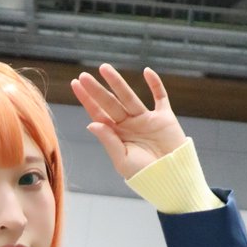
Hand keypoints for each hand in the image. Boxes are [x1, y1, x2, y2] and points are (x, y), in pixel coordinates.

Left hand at [70, 64, 186, 178]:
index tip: (76, 84)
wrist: (170, 178)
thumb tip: (91, 123)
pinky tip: (147, 72)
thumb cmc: (144, 174)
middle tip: (84, 75)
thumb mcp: (122, 160)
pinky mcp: (164, 118)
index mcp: (117, 135)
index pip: (98, 114)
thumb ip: (108, 141)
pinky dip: (155, 84)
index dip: (87, 100)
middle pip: (110, 103)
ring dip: (117, 82)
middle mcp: (129, 124)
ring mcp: (146, 119)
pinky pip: (160, 97)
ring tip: (104, 68)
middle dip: (97, 90)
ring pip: (129, 96)